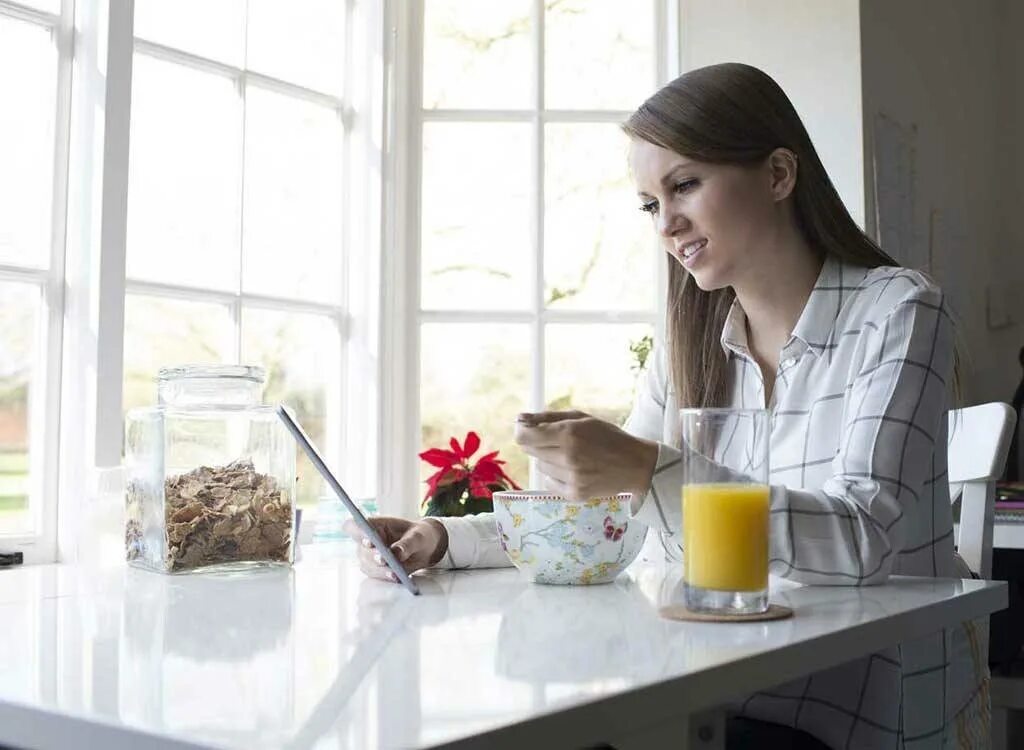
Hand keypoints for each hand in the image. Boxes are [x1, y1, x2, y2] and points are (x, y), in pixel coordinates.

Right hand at [343, 516, 448, 582]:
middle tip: (383, 559)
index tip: (368, 538)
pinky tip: (396, 578)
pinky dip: (386, 576)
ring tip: (394, 573)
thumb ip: (407, 544)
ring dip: (380, 569)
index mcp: (374, 525)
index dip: (357, 531)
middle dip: (372, 555)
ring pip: (367, 565)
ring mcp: (369, 557)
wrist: (424, 549)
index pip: (353, 525)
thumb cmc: (418, 536)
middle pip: (361, 549)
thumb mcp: (417, 536)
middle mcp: (366, 541)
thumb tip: (396, 554)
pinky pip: (376, 575)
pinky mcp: (375, 570)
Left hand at [514, 410, 658, 500]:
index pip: (525, 437)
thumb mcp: (582, 418)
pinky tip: (574, 469)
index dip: (521, 431)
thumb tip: (520, 419)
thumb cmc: (608, 436)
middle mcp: (568, 457)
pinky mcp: (574, 494)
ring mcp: (571, 478)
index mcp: (569, 434)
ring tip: (571, 455)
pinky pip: (549, 482)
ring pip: (541, 467)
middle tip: (556, 440)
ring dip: (549, 459)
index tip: (525, 428)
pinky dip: (556, 475)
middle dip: (538, 443)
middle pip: (531, 451)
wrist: (636, 465)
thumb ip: (548, 417)